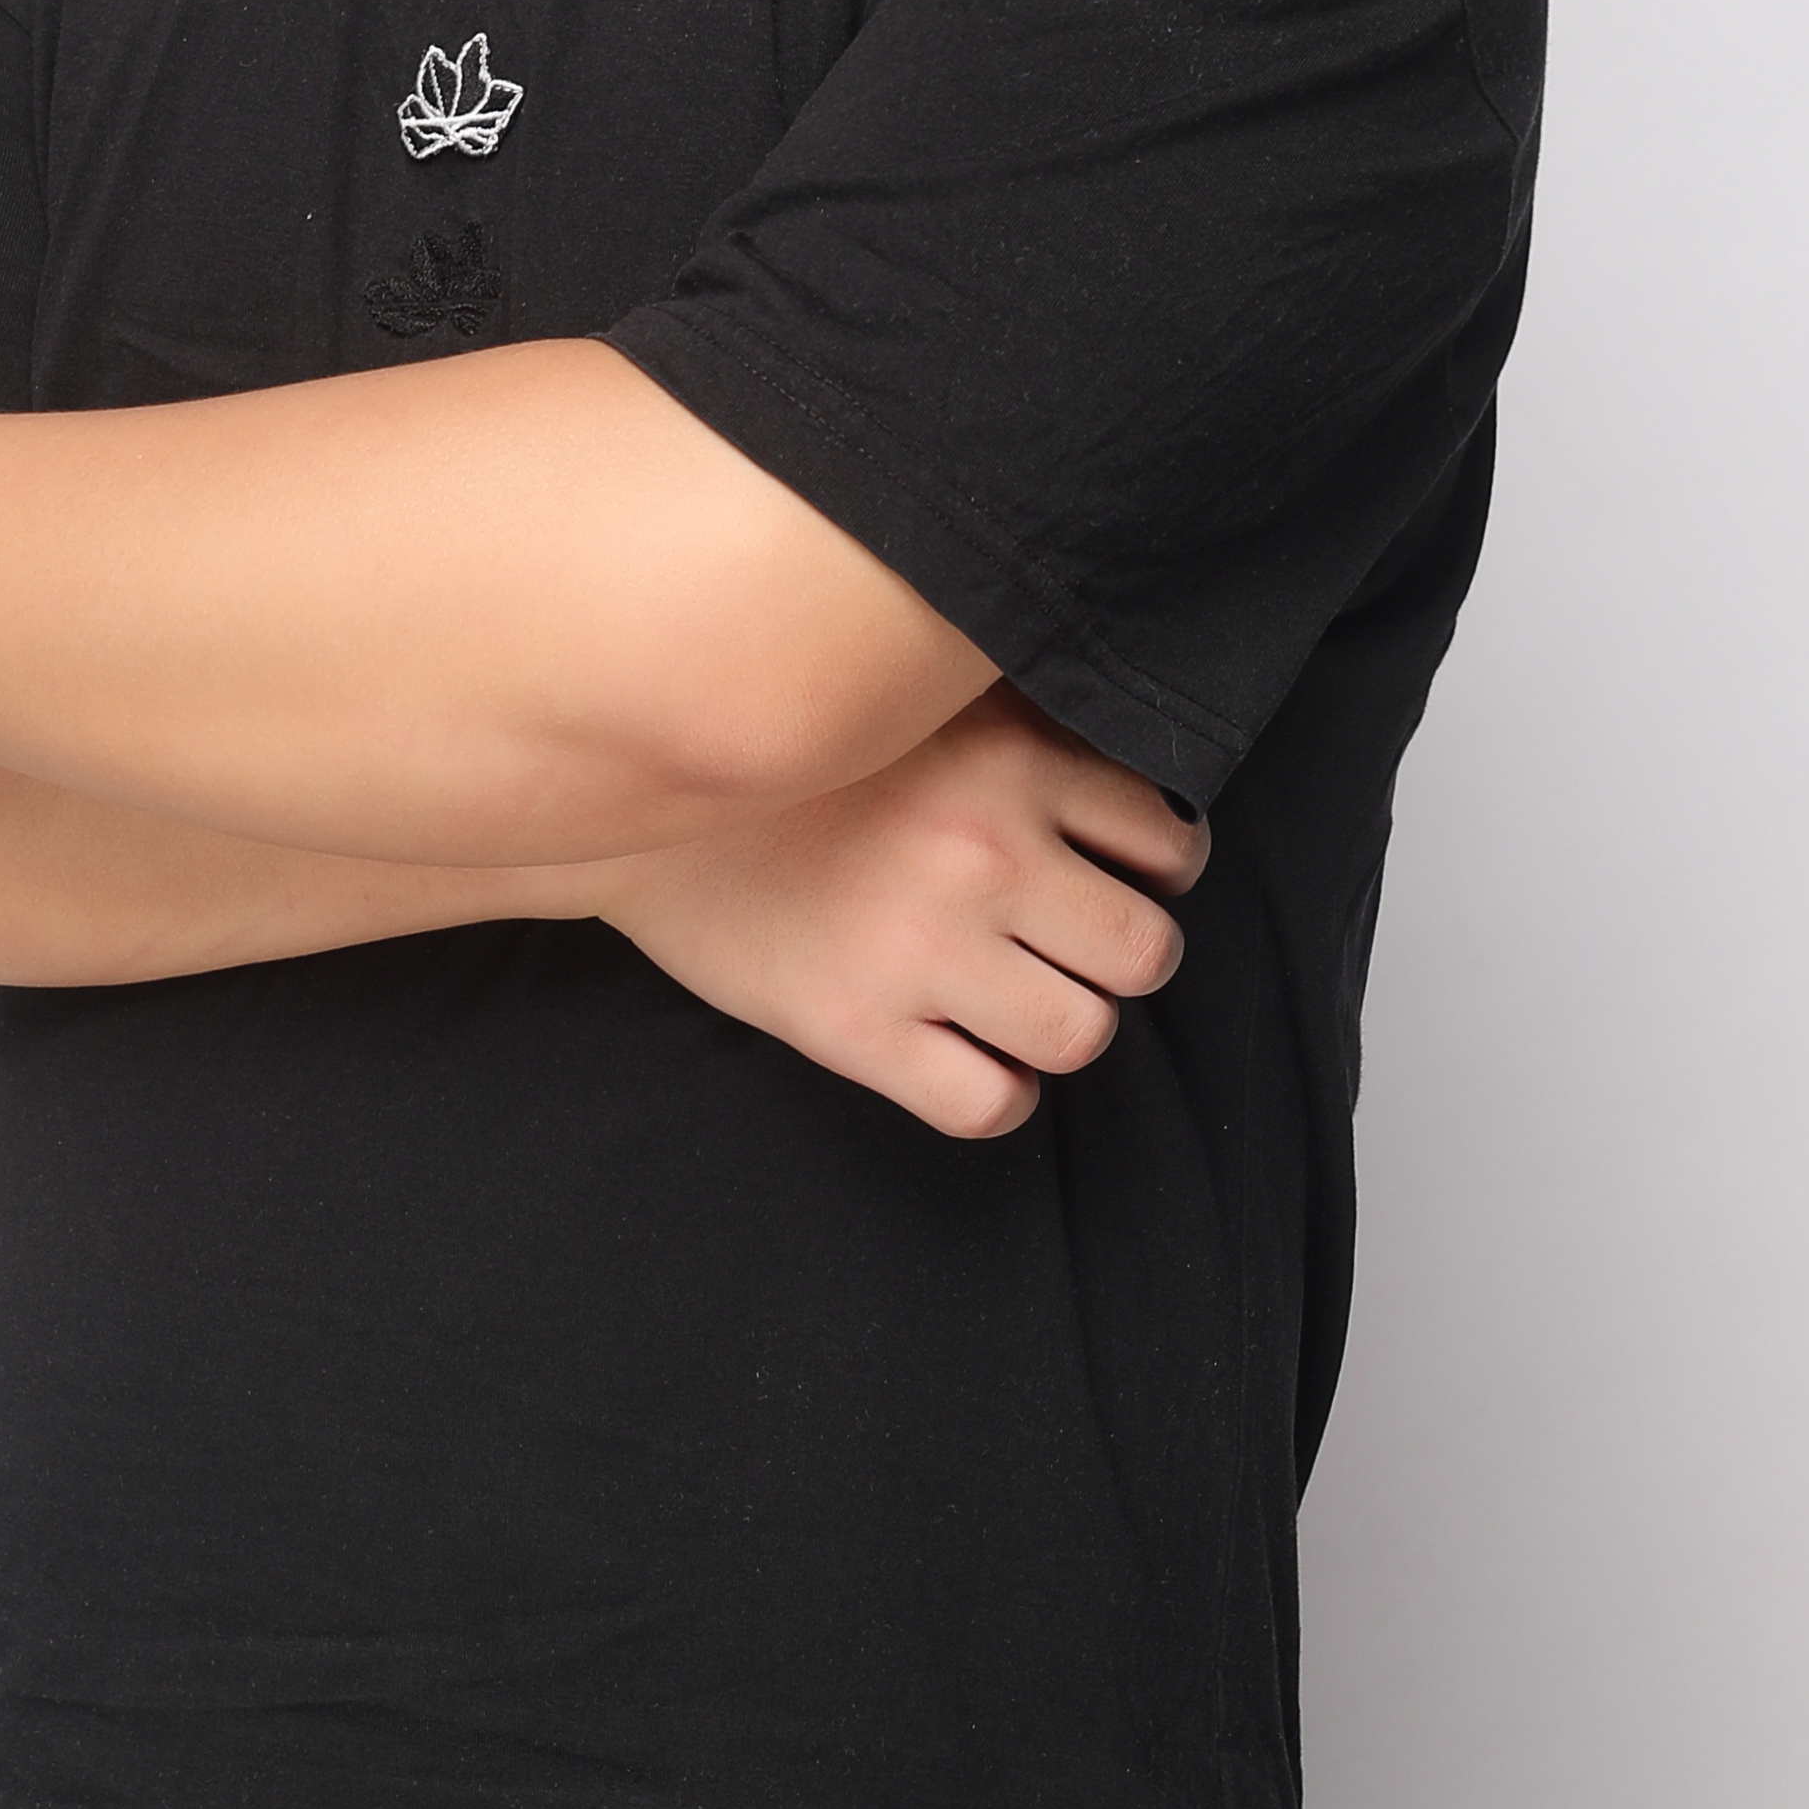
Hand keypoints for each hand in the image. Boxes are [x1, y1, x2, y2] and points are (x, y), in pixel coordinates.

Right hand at [585, 688, 1205, 1136]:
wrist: (638, 814)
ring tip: (1020, 1001)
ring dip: (1064, 1026)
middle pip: (1145, 951)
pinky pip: (990, 1105)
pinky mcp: (856, 1029)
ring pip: (1082, 1035)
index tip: (1120, 874)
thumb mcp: (914, 703)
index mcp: (1007, 761)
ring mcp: (920, 950)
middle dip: (1122, 957)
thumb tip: (1128, 772)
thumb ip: (1020, 725)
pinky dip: (998, 1095)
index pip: (1169, 842)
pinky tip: (967, 1059)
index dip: (1160, 869)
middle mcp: (981, 855)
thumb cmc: (795, 758)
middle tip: (1073, 945)